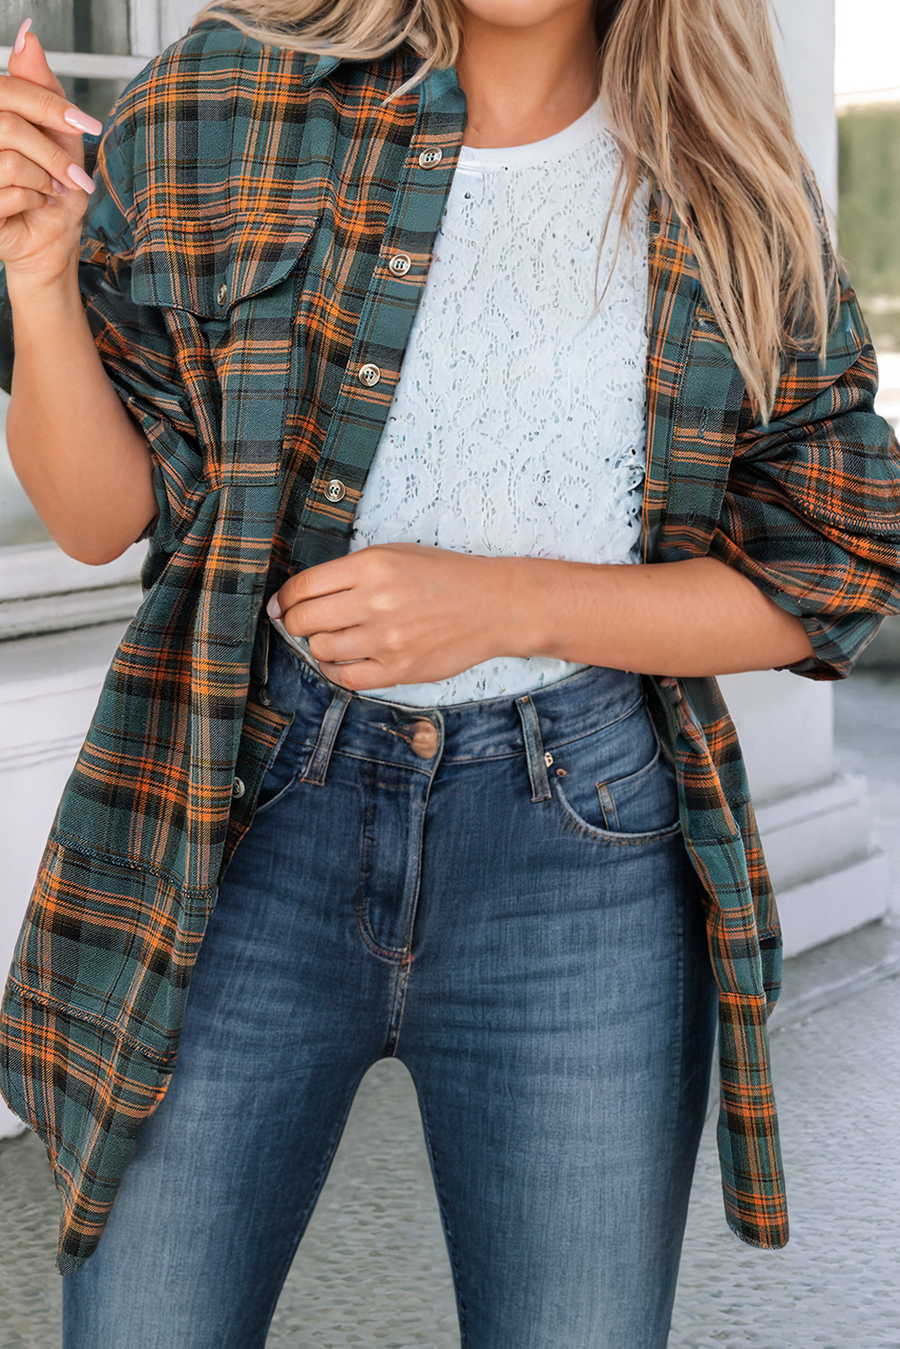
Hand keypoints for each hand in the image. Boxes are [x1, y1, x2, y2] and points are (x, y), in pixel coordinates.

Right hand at [0, 20, 102, 284]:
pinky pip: (9, 193)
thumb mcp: (58, 133)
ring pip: (10, 161)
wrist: (52, 240)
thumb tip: (28, 35)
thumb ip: (41, 87)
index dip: (48, 104)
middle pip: (10, 126)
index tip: (87, 124)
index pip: (8, 90)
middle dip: (52, 154)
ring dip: (44, 181)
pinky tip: (35, 206)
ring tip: (49, 191)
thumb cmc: (53, 187)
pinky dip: (34, 201)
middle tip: (70, 177)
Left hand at [267, 543, 527, 690]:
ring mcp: (386, 639)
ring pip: (321, 650)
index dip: (284, 599)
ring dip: (320, 645)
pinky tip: (344, 659)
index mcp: (370, 566)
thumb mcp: (394, 555)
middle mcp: (375, 602)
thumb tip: (298, 597)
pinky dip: (336, 670)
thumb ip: (348, 572)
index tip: (281, 606)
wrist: (493, 605)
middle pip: (304, 621)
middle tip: (303, 623)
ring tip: (336, 637)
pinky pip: (346, 677)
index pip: (302, 588)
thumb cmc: (443, 577)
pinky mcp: (398, 669)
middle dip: (295, 623)